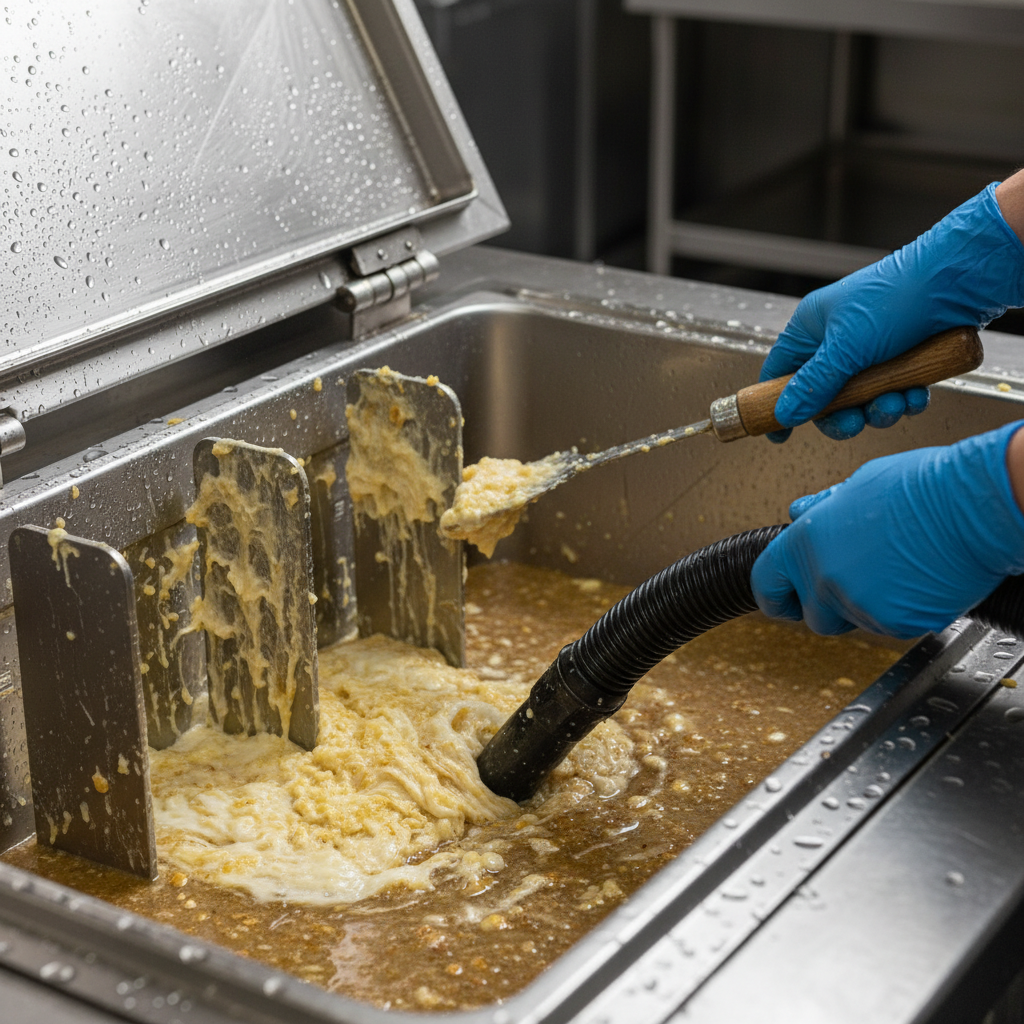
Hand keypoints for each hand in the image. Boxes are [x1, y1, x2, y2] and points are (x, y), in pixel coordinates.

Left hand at [751, 421, 1023, 638]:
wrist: (974, 506)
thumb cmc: (923, 487)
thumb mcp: (859, 485)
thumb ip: (822, 509)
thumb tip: (799, 513)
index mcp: (805, 543)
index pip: (766, 584)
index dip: (774, 595)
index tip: (781, 599)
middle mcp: (824, 578)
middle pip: (812, 615)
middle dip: (828, 605)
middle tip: (855, 582)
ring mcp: (859, 605)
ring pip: (855, 621)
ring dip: (868, 605)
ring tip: (898, 567)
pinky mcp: (897, 623)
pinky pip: (891, 626)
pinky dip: (902, 611)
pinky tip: (918, 579)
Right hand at [761, 182, 1023, 442]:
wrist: (959, 279)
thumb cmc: (896, 298)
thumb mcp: (846, 348)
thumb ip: (813, 386)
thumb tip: (784, 414)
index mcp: (812, 327)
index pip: (780, 371)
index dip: (777, 403)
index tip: (779, 432)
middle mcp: (838, 340)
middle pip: (824, 396)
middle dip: (842, 415)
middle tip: (854, 424)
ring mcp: (872, 350)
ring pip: (863, 399)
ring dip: (880, 409)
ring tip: (896, 402)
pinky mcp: (905, 358)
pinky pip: (895, 393)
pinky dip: (905, 399)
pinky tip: (917, 393)